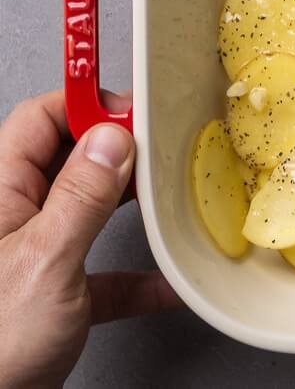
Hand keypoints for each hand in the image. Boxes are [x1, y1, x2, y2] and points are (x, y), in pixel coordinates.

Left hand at [0, 93, 178, 388]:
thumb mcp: (46, 261)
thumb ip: (83, 196)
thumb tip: (113, 139)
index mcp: (0, 194)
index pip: (42, 119)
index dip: (87, 105)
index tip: (133, 109)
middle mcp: (13, 218)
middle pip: (70, 158)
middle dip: (118, 152)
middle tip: (159, 152)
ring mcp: (32, 257)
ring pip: (88, 209)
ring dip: (132, 207)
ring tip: (168, 200)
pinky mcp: (50, 298)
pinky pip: (100, 271)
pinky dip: (136, 276)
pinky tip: (166, 285)